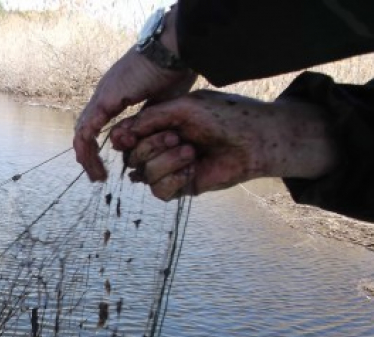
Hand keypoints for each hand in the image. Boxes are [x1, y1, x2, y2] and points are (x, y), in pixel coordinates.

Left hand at [73, 6, 195, 181]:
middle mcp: (103, 97)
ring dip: (87, 158)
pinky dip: (87, 149)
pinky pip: (88, 130)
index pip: (96, 126)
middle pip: (85, 132)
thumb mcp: (161, 105)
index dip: (97, 147)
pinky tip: (91, 164)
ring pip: (82, 134)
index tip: (106, 165)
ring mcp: (101, 98)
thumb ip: (148, 121)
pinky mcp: (105, 101)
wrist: (173, 51)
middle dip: (89, 157)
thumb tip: (146, 139)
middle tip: (97, 176)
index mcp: (113, 97)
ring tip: (96, 177)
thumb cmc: (173, 72)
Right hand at [111, 91, 339, 199]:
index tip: (128, 136)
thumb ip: (150, 118)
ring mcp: (171, 168)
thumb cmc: (224, 116)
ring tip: (190, 152)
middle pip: (132, 157)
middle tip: (176, 137)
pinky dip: (172, 180)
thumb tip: (118, 134)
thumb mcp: (183, 108)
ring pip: (144, 175)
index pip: (128, 137)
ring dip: (165, 163)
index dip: (124, 139)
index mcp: (160, 125)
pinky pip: (159, 192)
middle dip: (150, 147)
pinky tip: (191, 169)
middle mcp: (162, 148)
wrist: (255, 139)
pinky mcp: (183, 186)